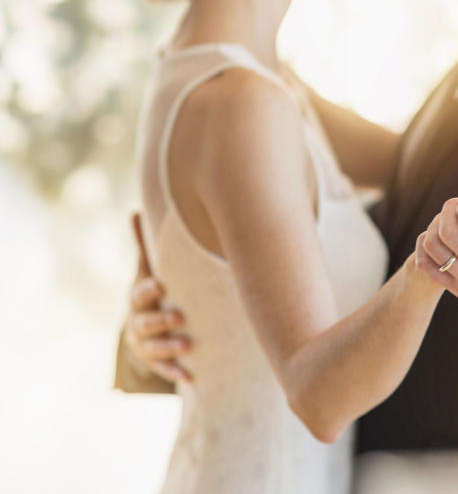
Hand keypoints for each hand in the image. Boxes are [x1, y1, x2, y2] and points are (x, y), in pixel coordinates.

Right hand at [123, 213, 192, 383]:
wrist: (146, 326)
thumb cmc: (154, 290)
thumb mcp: (148, 269)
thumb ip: (144, 245)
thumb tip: (136, 211)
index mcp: (139, 298)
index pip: (139, 294)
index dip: (149, 290)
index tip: (162, 285)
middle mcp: (138, 322)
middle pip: (145, 323)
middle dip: (161, 321)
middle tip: (180, 317)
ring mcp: (145, 344)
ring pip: (154, 348)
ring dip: (170, 348)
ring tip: (189, 346)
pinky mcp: (155, 362)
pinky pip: (164, 370)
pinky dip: (177, 373)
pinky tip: (191, 377)